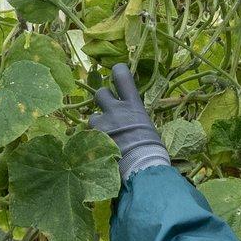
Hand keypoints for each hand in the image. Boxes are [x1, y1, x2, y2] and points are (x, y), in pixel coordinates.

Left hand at [89, 63, 171, 180]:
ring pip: (92, 117)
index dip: (118, 72)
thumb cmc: (152, 151)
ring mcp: (103, 123)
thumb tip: (131, 118)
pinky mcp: (93, 138)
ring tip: (107, 138)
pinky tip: (102, 150)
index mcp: (133, 105)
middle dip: (102, 101)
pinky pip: (89, 136)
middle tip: (108, 112)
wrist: (142, 168)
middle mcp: (116, 109)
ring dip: (98, 125)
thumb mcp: (147, 127)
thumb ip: (135, 118)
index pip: (122, 76)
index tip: (117, 74)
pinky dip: (94, 141)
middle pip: (101, 92)